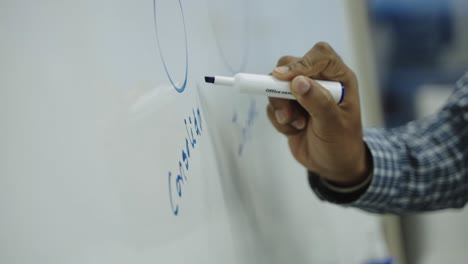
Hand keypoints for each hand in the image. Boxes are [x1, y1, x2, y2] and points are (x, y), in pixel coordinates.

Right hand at [267, 42, 370, 185]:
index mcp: (339, 78)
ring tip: (296, 126)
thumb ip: (318, 102)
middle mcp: (320, 81)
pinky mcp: (289, 107)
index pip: (320, 55)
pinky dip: (279, 120)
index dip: (301, 63)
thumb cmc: (341, 144)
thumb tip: (297, 81)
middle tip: (285, 110)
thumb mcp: (333, 126)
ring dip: (280, 107)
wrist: (332, 166)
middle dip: (282, 88)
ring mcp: (302, 93)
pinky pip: (273, 105)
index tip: (283, 78)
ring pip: (276, 86)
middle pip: (290, 66)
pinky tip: (294, 131)